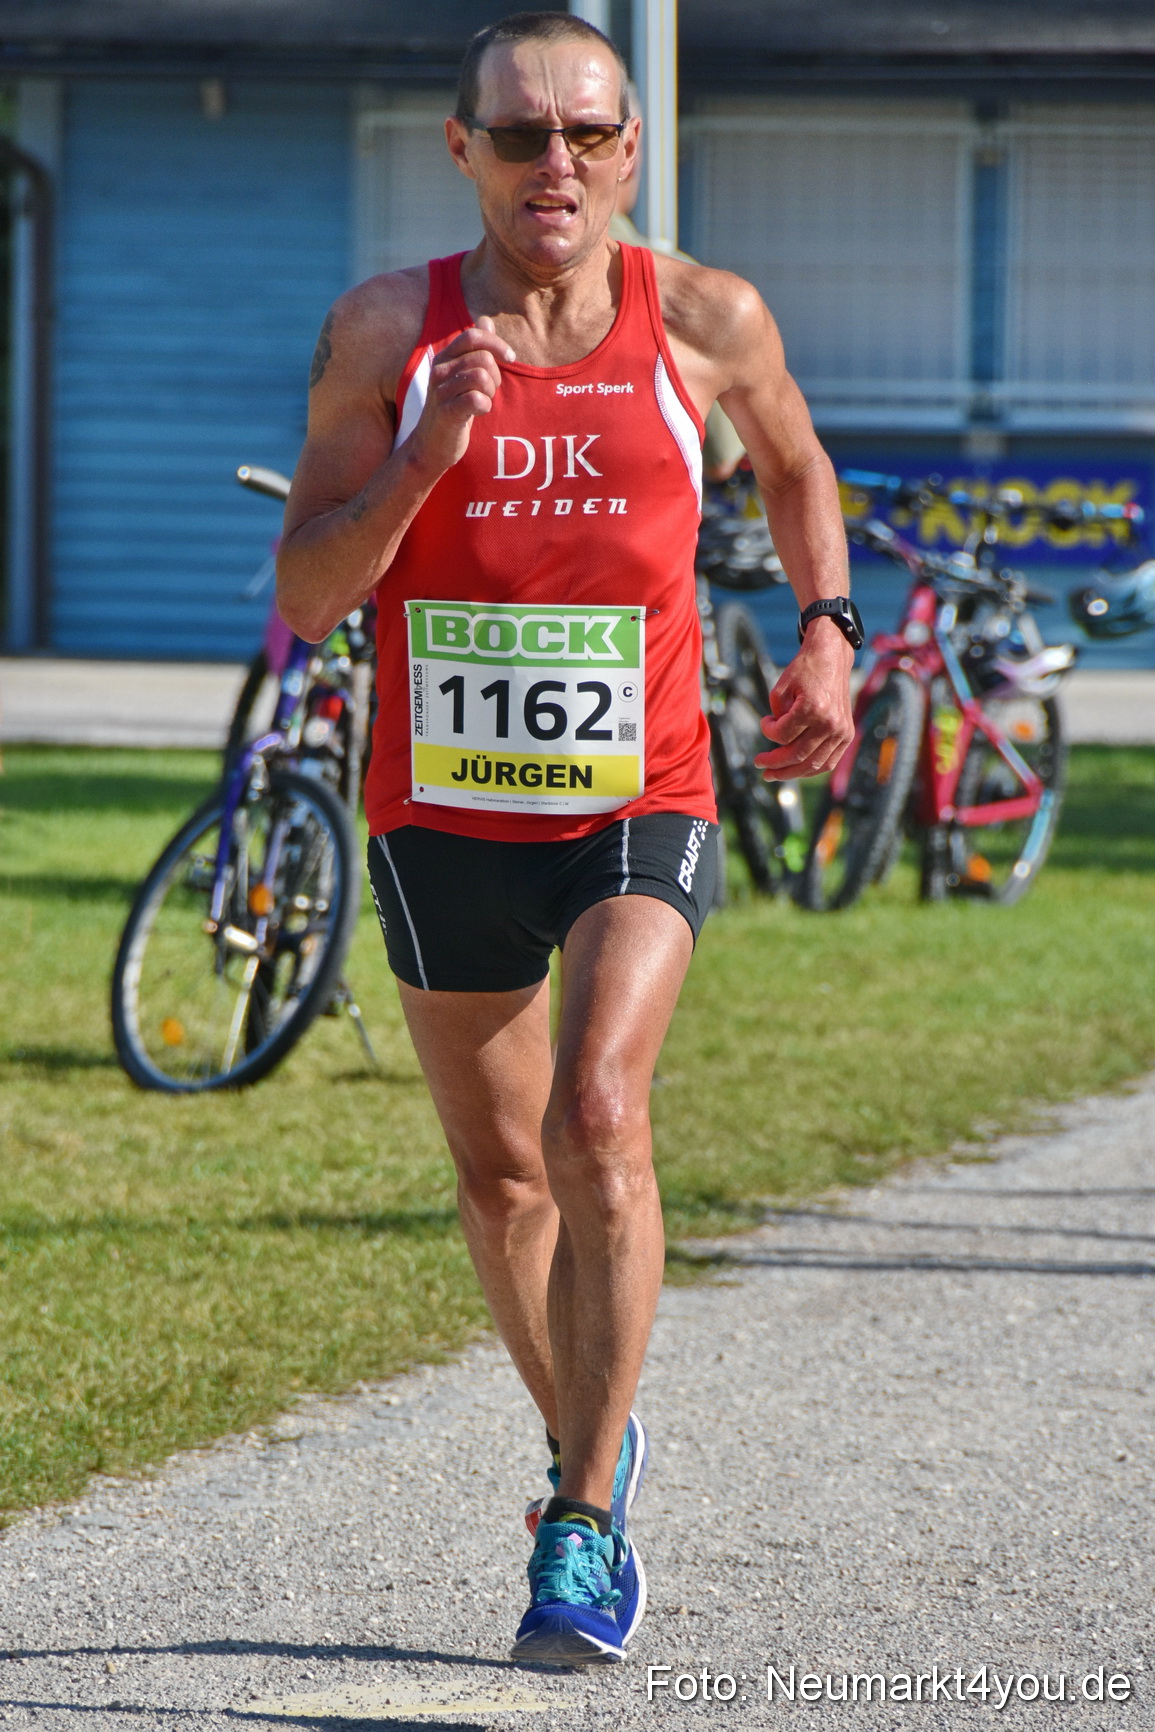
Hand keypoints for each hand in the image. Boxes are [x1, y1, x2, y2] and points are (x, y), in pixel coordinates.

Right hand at [406, 316, 515, 477]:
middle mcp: (439, 370)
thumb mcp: (462, 374)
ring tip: (482, 401)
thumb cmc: (452, 407)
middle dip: (496, 375)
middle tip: (490, 390)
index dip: (497, 344)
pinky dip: (484, 406)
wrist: (432, 444)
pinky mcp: (446, 412)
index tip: (509, 358)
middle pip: (483, 359)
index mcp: (444, 357)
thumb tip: (485, 319)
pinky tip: (478, 412)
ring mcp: (441, 391)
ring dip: (490, 392)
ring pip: (481, 377)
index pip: (473, 336)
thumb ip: (475, 348)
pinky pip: (477, 399)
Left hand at [754, 619, 854, 779]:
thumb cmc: (803, 671)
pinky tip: (795, 770)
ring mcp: (841, 731)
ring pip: (813, 765)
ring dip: (791, 773)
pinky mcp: (847, 735)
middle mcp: (830, 722)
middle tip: (759, 765)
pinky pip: (828, 762)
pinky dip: (811, 769)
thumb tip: (778, 743)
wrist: (832, 658)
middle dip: (774, 764)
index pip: (782, 735)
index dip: (767, 732)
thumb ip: (776, 719)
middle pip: (797, 755)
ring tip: (773, 775)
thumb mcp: (780, 690)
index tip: (765, 721)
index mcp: (812, 707)